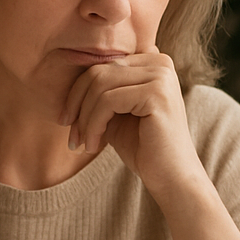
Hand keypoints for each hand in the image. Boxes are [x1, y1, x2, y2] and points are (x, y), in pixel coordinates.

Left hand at [58, 48, 206, 201]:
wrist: (171, 177)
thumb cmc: (142, 147)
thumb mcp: (115, 114)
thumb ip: (100, 92)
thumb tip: (70, 75)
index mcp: (152, 62)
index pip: (102, 65)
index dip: (77, 93)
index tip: (68, 122)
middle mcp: (160, 63)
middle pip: (98, 71)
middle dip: (77, 105)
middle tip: (71, 136)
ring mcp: (161, 76)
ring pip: (100, 85)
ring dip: (84, 118)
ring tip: (82, 144)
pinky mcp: (157, 93)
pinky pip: (108, 101)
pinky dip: (93, 125)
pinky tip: (93, 145)